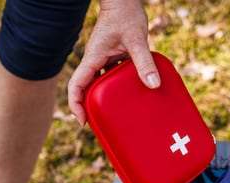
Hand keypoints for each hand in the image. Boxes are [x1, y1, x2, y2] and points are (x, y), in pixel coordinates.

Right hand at [68, 0, 160, 124]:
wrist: (124, 0)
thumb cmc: (126, 14)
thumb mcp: (136, 39)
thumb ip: (144, 61)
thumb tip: (153, 85)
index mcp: (93, 58)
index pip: (76, 85)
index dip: (76, 105)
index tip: (84, 120)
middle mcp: (94, 60)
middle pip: (84, 88)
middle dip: (88, 106)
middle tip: (100, 123)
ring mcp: (102, 58)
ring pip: (97, 83)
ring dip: (102, 98)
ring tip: (114, 113)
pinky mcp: (111, 56)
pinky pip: (109, 75)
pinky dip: (114, 86)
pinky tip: (128, 93)